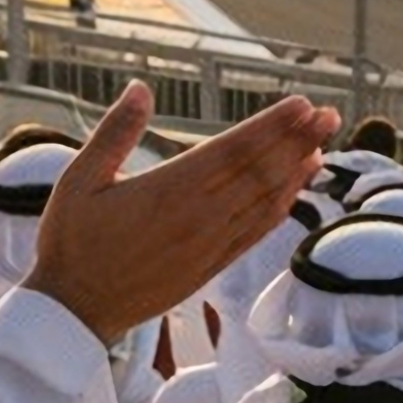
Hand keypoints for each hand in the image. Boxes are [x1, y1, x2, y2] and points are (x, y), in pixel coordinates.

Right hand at [26, 83, 340, 344]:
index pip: (234, 150)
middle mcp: (199, 218)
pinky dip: (280, 208)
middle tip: (330, 115)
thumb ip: (114, 133)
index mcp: (170, 191)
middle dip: (298, 140)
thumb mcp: (79, 180)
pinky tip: (295, 189)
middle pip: (260, 172)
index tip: (302, 105)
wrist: (74, 314)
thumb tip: (141, 88)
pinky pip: (255, 233)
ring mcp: (209, 246)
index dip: (272, 126)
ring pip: (264, 203)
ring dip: (296, 171)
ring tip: (322, 144)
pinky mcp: (210, 268)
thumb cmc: (72, 243)